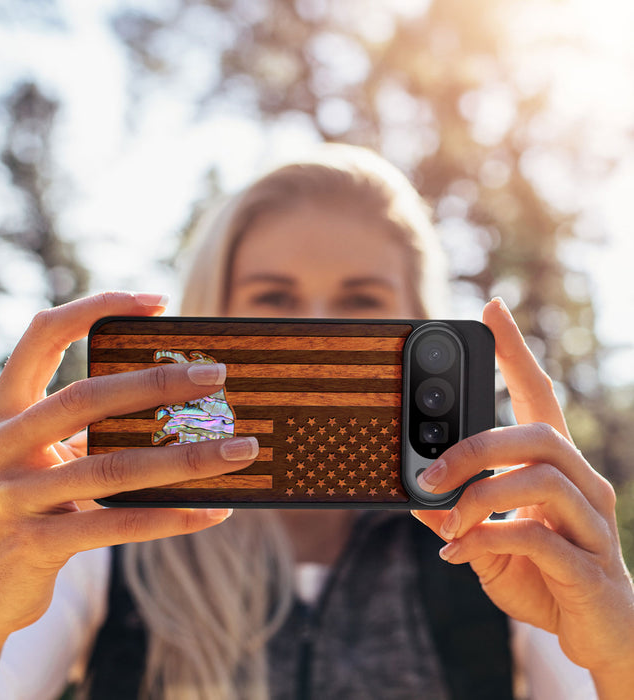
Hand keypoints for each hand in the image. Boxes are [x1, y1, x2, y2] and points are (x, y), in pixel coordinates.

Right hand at [0, 292, 258, 640]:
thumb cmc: (32, 504)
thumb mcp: (46, 455)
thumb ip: (90, 427)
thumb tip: (181, 400)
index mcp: (3, 409)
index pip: (43, 335)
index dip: (96, 307)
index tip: (158, 301)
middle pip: (85, 398)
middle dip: (157, 383)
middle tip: (217, 375)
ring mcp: (10, 498)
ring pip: (112, 468)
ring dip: (186, 458)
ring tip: (241, 449)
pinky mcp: (33, 546)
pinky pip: (117, 525)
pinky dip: (172, 517)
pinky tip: (214, 511)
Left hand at [412, 298, 633, 690]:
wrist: (598, 635)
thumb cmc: (543, 577)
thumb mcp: (488, 540)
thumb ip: (457, 516)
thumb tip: (414, 496)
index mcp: (556, 468)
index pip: (539, 396)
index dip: (516, 352)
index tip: (492, 309)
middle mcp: (583, 484)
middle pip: (538, 434)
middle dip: (475, 447)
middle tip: (429, 472)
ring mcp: (593, 524)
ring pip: (540, 479)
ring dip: (479, 496)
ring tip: (446, 522)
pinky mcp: (591, 566)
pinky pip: (538, 537)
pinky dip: (487, 539)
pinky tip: (458, 554)